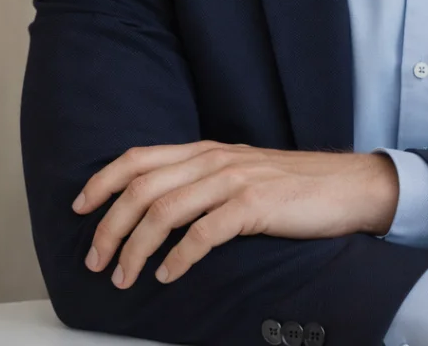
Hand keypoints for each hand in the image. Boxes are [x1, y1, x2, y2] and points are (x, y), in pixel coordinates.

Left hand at [71, 141, 398, 289]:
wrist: (347, 186)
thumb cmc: (294, 187)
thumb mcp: (242, 173)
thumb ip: (203, 182)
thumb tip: (158, 209)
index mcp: (208, 150)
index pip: (140, 157)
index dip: (103, 181)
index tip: (80, 208)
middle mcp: (216, 159)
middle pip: (143, 187)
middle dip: (110, 225)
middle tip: (97, 261)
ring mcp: (235, 180)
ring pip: (165, 210)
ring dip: (136, 248)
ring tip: (124, 277)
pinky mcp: (255, 204)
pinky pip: (203, 232)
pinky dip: (178, 257)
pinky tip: (169, 275)